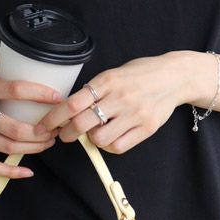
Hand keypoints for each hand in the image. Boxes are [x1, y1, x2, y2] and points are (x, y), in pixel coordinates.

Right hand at [0, 52, 62, 178]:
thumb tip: (24, 56)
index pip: (15, 90)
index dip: (39, 94)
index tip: (58, 97)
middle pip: (15, 128)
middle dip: (42, 130)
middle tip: (57, 127)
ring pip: (7, 147)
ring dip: (33, 147)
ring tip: (48, 142)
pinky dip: (9, 172)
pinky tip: (26, 171)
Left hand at [33, 52, 188, 153]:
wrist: (175, 77)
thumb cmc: (142, 73)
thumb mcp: (115, 73)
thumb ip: (95, 90)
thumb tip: (70, 109)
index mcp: (108, 81)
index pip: (72, 103)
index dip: (54, 117)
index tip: (44, 125)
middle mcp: (120, 98)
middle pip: (82, 124)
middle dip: (66, 133)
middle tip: (64, 134)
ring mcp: (134, 114)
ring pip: (99, 139)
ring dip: (90, 139)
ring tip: (94, 132)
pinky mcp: (146, 128)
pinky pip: (118, 146)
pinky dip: (109, 146)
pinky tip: (110, 137)